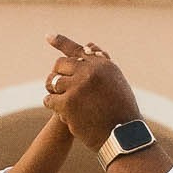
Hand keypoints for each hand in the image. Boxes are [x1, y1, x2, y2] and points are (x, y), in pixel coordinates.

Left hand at [43, 35, 138, 152]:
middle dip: (58, 75)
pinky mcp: (69, 103)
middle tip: (59, 87)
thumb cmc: (122, 112)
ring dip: (54, 91)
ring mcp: (78, 86)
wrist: (124, 136)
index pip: (78, 50)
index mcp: (103, 64)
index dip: (61, 42)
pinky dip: (52, 105)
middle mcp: (90, 71)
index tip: (48, 36)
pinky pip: (50, 99)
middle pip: (60, 65)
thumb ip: (102, 66)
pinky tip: (59, 111)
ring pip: (53, 82)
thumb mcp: (117, 83)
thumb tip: (88, 47)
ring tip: (60, 100)